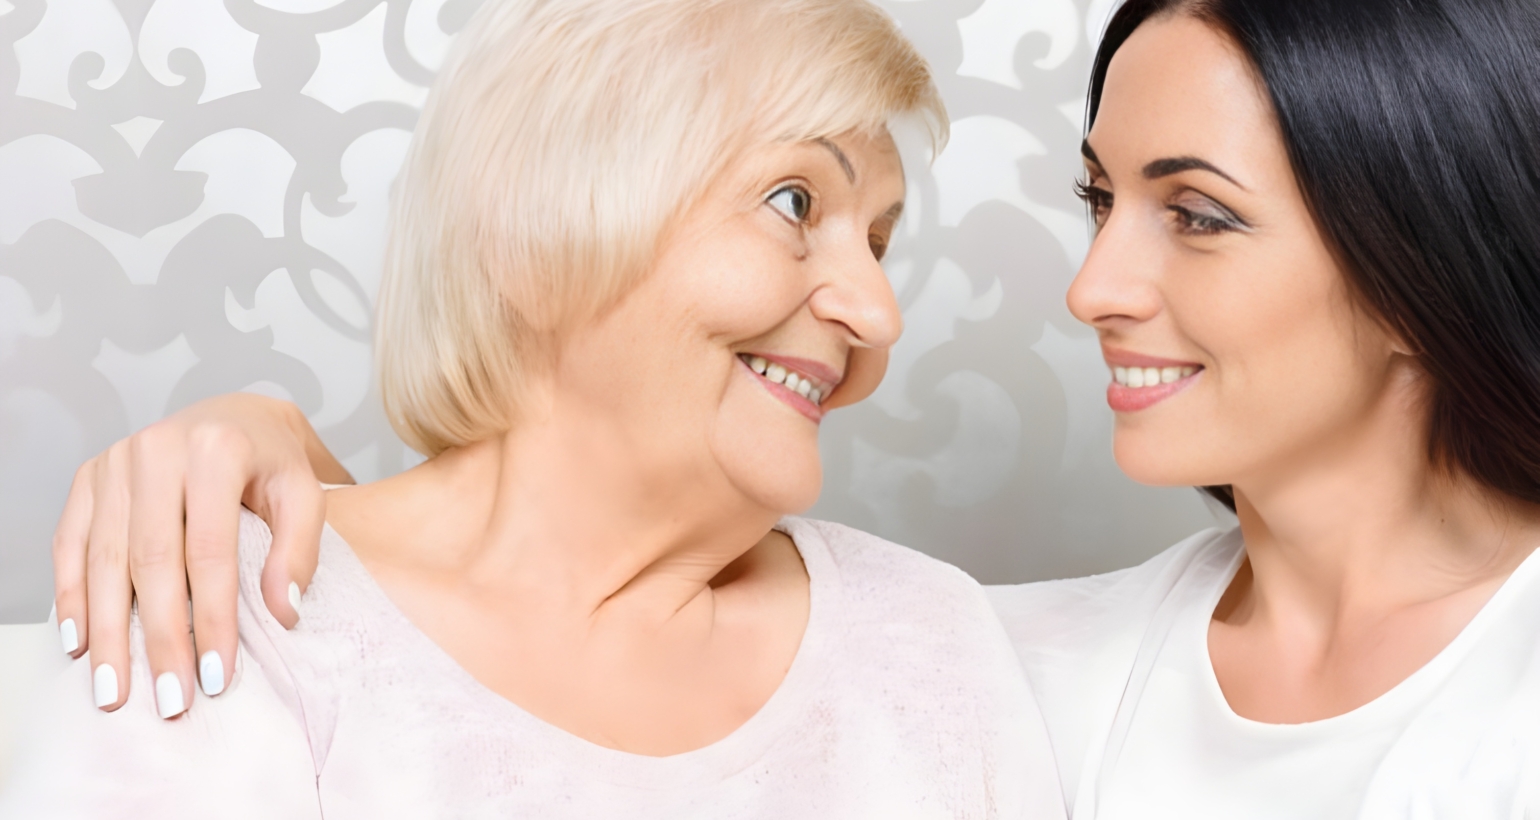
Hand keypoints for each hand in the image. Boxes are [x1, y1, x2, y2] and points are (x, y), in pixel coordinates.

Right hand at [51, 394, 350, 717]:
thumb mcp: (305, 494)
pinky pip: (71, 542)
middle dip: (160, 638)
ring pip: (104, 559)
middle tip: (169, 698)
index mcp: (216, 450)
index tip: (217, 675)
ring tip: (116, 689)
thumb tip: (285, 612)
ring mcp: (115, 461)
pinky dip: (71, 596)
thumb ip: (300, 550)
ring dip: (108, 632)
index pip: (210, 551)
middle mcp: (157, 449)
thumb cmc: (274, 463)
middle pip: (151, 561)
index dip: (213, 618)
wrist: (237, 418)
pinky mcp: (89, 476)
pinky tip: (80, 643)